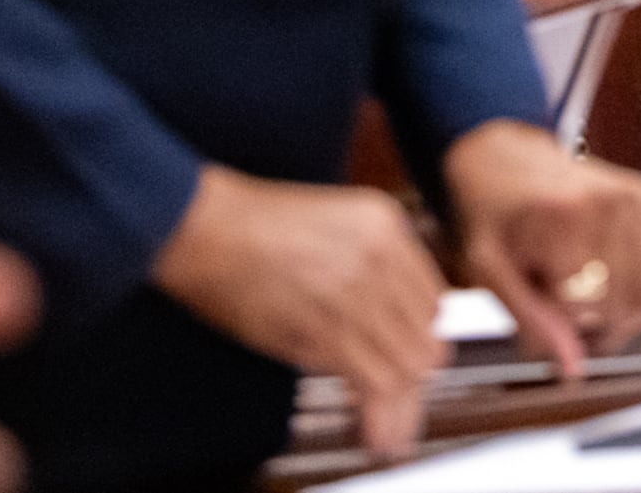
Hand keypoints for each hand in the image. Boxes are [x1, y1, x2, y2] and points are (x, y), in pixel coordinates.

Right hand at [153, 167, 446, 458]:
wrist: (208, 229)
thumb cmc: (256, 230)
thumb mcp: (336, 223)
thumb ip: (373, 266)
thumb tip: (394, 325)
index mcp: (388, 223)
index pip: (432, 300)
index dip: (416, 336)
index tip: (400, 354)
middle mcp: (383, 254)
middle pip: (425, 337)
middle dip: (409, 371)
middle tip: (389, 389)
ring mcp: (358, 289)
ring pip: (407, 365)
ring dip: (394, 397)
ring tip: (378, 413)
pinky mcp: (327, 326)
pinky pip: (375, 380)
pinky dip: (374, 408)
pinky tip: (363, 418)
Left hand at [439, 121, 640, 378]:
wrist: (505, 161)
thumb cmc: (496, 217)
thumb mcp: (491, 270)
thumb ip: (530, 319)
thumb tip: (572, 370)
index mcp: (561, 222)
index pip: (586, 312)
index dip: (567, 334)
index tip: (552, 329)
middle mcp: (606, 206)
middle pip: (633, 304)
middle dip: (608, 328)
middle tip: (582, 323)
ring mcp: (636, 199)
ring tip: (612, 306)